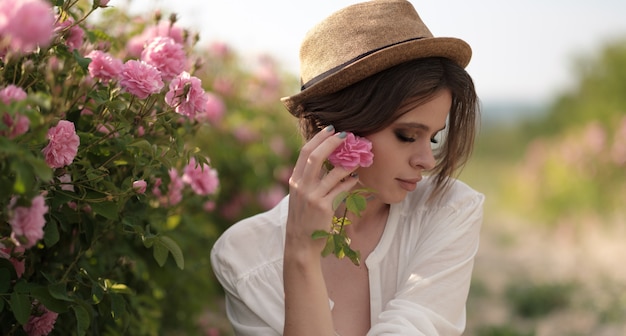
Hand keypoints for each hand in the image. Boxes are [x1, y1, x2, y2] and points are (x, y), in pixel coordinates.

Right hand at [285, 126, 359, 253]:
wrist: (300, 244)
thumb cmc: (304, 218)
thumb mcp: (301, 196)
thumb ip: (309, 179)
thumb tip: (327, 161)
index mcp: (295, 180)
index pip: (304, 152)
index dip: (318, 138)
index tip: (331, 129)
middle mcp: (301, 186)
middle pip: (315, 156)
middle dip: (331, 142)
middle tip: (346, 134)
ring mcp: (311, 197)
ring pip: (332, 173)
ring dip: (347, 162)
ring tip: (357, 156)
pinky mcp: (323, 208)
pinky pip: (340, 190)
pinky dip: (350, 182)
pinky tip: (356, 178)